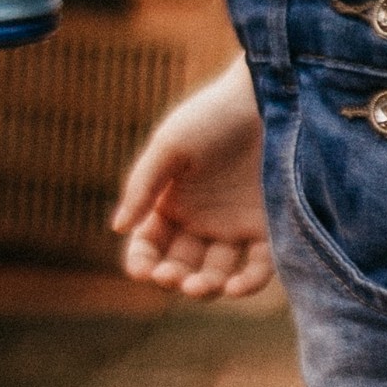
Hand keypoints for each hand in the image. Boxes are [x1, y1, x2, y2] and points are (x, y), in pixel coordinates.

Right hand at [111, 63, 273, 299]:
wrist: (265, 99)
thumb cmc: (211, 117)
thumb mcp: (170, 146)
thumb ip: (142, 186)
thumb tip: (118, 227)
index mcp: (170, 203)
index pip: (149, 244)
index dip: (142, 262)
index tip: (143, 272)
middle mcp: (200, 221)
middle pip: (181, 265)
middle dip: (174, 278)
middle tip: (173, 276)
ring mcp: (234, 228)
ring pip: (216, 273)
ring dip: (206, 286)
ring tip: (201, 284)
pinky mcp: (268, 229)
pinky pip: (258, 267)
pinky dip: (247, 283)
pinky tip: (234, 287)